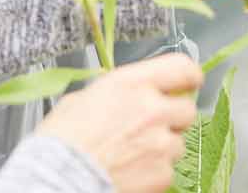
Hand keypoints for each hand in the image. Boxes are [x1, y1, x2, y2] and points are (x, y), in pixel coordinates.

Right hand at [33, 54, 200, 192]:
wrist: (58, 178)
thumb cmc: (62, 141)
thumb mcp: (82, 99)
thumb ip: (116, 93)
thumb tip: (128, 95)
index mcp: (131, 84)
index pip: (182, 69)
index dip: (189, 76)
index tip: (188, 83)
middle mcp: (152, 110)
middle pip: (187, 109)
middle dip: (173, 118)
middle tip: (152, 127)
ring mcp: (160, 143)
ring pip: (178, 143)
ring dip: (163, 147)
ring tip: (133, 154)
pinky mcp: (162, 174)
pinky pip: (168, 169)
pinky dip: (154, 172)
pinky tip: (131, 171)